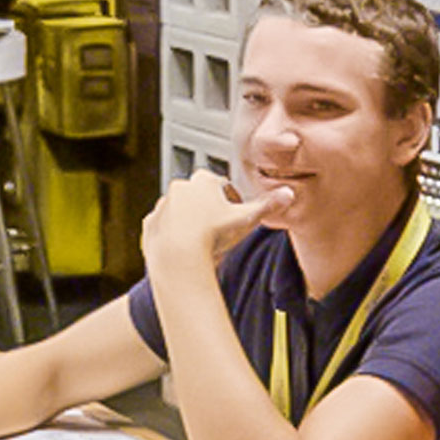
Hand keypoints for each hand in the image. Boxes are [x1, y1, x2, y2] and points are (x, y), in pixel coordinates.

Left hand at [139, 171, 273, 278]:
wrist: (178, 258)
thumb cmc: (212, 237)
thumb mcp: (247, 220)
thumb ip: (268, 205)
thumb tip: (290, 193)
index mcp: (203, 181)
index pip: (221, 185)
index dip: (230, 201)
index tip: (234, 215)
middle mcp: (179, 188)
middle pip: (199, 196)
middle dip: (209, 209)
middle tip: (219, 230)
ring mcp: (162, 205)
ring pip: (180, 210)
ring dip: (189, 221)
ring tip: (202, 242)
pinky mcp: (150, 224)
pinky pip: (164, 227)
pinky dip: (172, 235)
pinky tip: (183, 248)